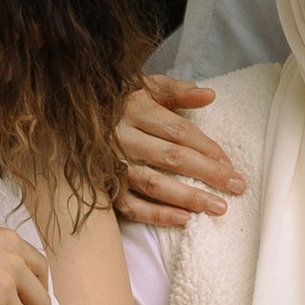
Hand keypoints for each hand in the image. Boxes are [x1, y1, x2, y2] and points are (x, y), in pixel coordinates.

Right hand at [117, 75, 245, 228]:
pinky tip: (183, 219)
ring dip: (188, 198)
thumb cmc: (116, 101)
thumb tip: (208, 95)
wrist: (67, 116)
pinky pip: (131, 206)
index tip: (230, 163)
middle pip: (172, 158)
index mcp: (135, 108)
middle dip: (208, 174)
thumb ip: (175, 91)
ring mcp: (111, 164)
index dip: (207, 148)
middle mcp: (123, 137)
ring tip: (218, 207)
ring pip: (154, 184)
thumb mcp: (143, 86)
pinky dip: (157, 215)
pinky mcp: (102, 186)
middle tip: (237, 187)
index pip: (179, 131)